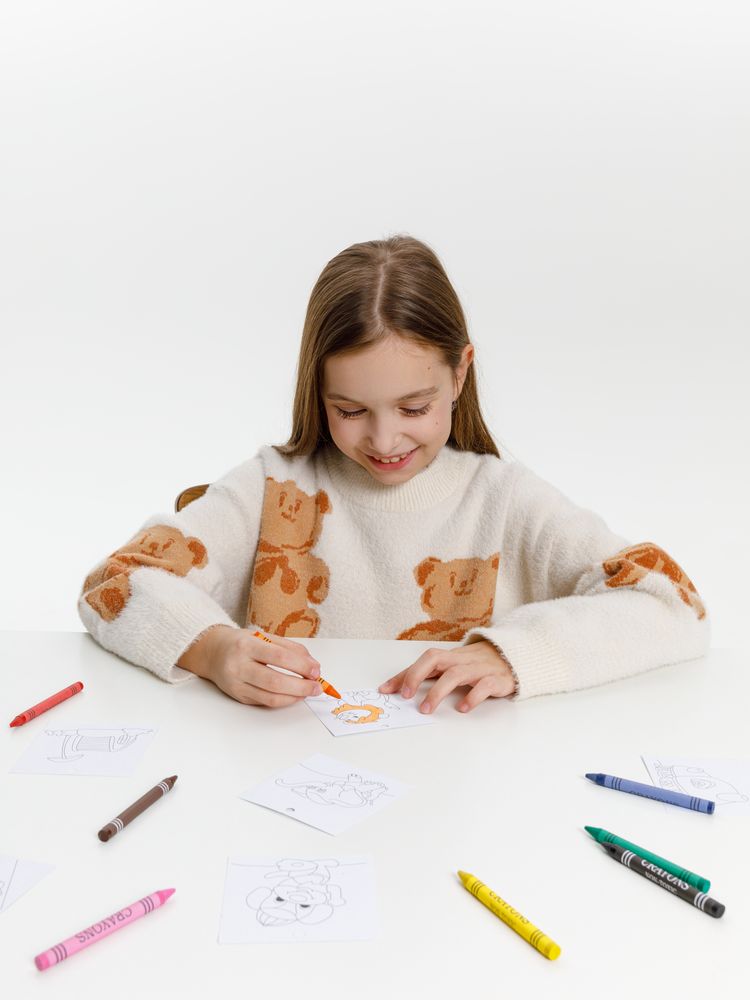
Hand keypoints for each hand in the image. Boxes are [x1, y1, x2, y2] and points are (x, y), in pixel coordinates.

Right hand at [178, 625, 321, 706]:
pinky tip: (294, 695)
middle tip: (317, 687)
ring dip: (295, 697)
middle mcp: (239, 666)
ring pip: (270, 697)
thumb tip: (313, 665)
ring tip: (308, 692)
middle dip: (301, 687)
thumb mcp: (264, 636)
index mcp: (246, 645)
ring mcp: (237, 684)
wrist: (213, 653)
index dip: (301, 666)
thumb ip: (290, 648)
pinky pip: (265, 702)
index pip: (279, 657)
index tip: (316, 671)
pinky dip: (284, 700)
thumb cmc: (242, 643)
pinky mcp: (239, 697)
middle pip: (275, 681)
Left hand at [378, 640, 515, 713]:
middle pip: (435, 659)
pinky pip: (483, 685)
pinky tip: (462, 708)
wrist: (514, 657)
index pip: (422, 661)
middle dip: (416, 675)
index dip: (403, 674)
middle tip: (406, 696)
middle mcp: (461, 660)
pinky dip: (472, 696)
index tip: (385, 690)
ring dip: (438, 692)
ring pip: (455, 674)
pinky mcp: (496, 679)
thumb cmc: (477, 664)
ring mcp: (478, 669)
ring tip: (426, 710)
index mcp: (449, 657)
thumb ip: (432, 675)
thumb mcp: (454, 666)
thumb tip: (402, 687)